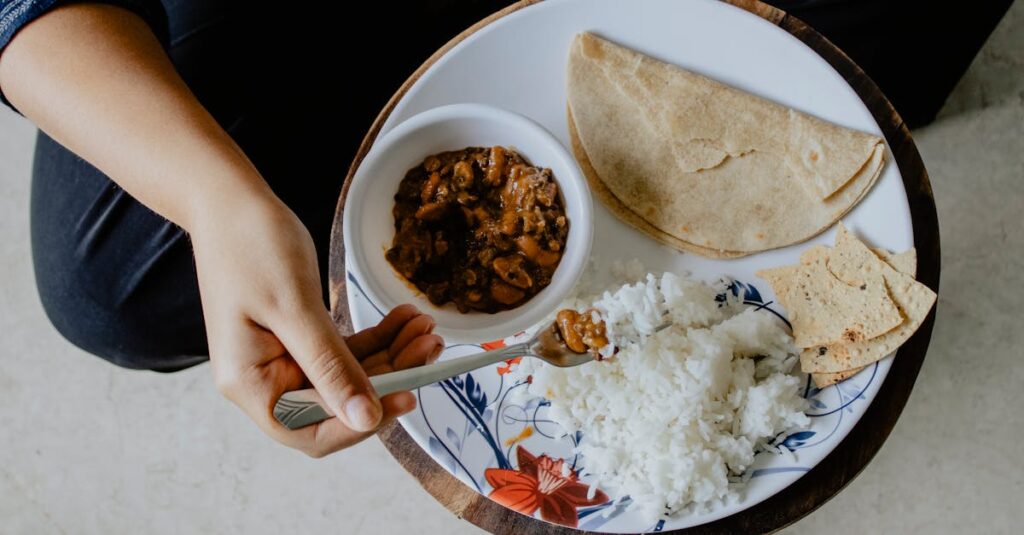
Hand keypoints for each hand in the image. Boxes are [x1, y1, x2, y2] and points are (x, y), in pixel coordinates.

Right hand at [191, 199, 443, 456]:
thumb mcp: (296, 309)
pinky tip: (404, 318)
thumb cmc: (250, 245)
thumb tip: (365, 419)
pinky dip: (376, 336)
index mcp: (250, 385)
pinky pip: (344, 349)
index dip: (360, 423)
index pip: (311, 431)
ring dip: (390, 353)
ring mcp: (281, 359)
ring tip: (425, 327)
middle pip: (337, 403)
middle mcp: (264, 381)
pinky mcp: (298, 337)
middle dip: (388, 378)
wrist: (228, 200)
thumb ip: (331, 368)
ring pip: (348, 374)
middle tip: (429, 346)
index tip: (407, 397)